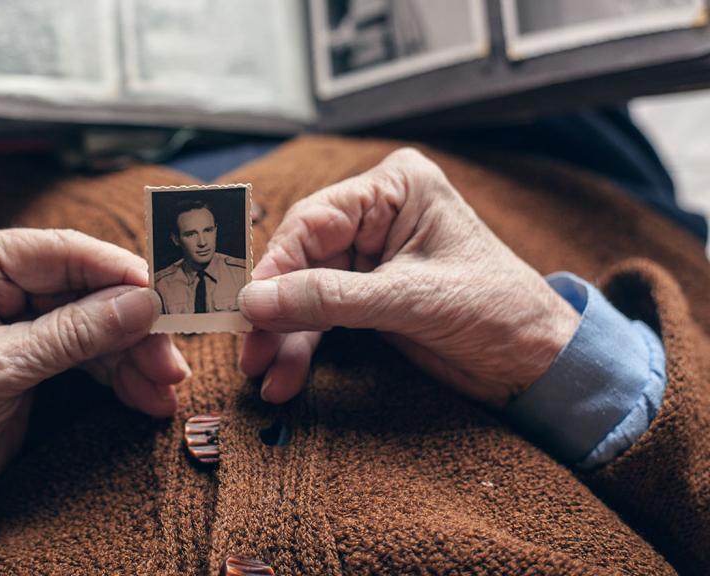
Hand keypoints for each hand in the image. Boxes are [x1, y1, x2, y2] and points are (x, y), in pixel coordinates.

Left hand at [0, 224, 189, 505]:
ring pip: (97, 320)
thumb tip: (142, 304)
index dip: (118, 273)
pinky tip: (148, 396)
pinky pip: (91, 349)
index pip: (59, 252)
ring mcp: (17, 310)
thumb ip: (71, 335)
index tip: (164, 296)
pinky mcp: (35, 345)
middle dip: (133, 327)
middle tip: (171, 360)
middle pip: (87, 288)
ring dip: (134, 356)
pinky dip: (121, 374)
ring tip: (165, 388)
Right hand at [238, 148, 579, 407]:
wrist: (538, 364)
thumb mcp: (410, 300)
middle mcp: (377, 216)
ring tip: (263, 372)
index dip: (275, 265)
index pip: (313, 220)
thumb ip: (330, 298)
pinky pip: (320, 318)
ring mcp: (369, 259)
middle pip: (300, 258)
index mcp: (395, 190)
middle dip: (274, 308)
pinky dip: (301, 348)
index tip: (247, 304)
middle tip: (249, 348)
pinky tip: (284, 376)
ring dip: (282, 335)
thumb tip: (256, 301)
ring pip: (304, 292)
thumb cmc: (497, 311)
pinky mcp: (368, 297)